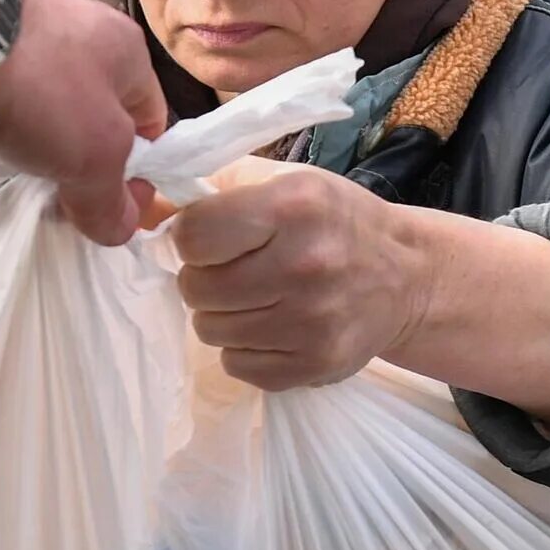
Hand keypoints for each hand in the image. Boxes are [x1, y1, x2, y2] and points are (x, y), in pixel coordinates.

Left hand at [0, 0, 164, 245]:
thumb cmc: (40, 87)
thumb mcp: (96, 156)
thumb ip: (110, 200)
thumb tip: (119, 228)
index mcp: (121, 53)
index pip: (146, 119)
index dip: (137, 170)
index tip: (112, 209)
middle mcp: (69, 41)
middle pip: (78, 124)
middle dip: (63, 170)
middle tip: (52, 206)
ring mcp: (8, 47)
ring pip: (15, 119)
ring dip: (3, 159)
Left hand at [167, 157, 431, 390]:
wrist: (407, 277)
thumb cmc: (335, 221)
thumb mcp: (286, 184)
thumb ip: (214, 191)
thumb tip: (142, 207)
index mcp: (293, 207)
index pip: (193, 234)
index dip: (192, 238)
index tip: (212, 238)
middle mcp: (305, 265)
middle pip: (196, 288)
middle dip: (204, 279)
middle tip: (234, 271)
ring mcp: (311, 322)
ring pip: (210, 331)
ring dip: (221, 315)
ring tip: (255, 298)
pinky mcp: (315, 365)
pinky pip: (236, 365)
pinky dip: (244, 349)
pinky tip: (272, 326)